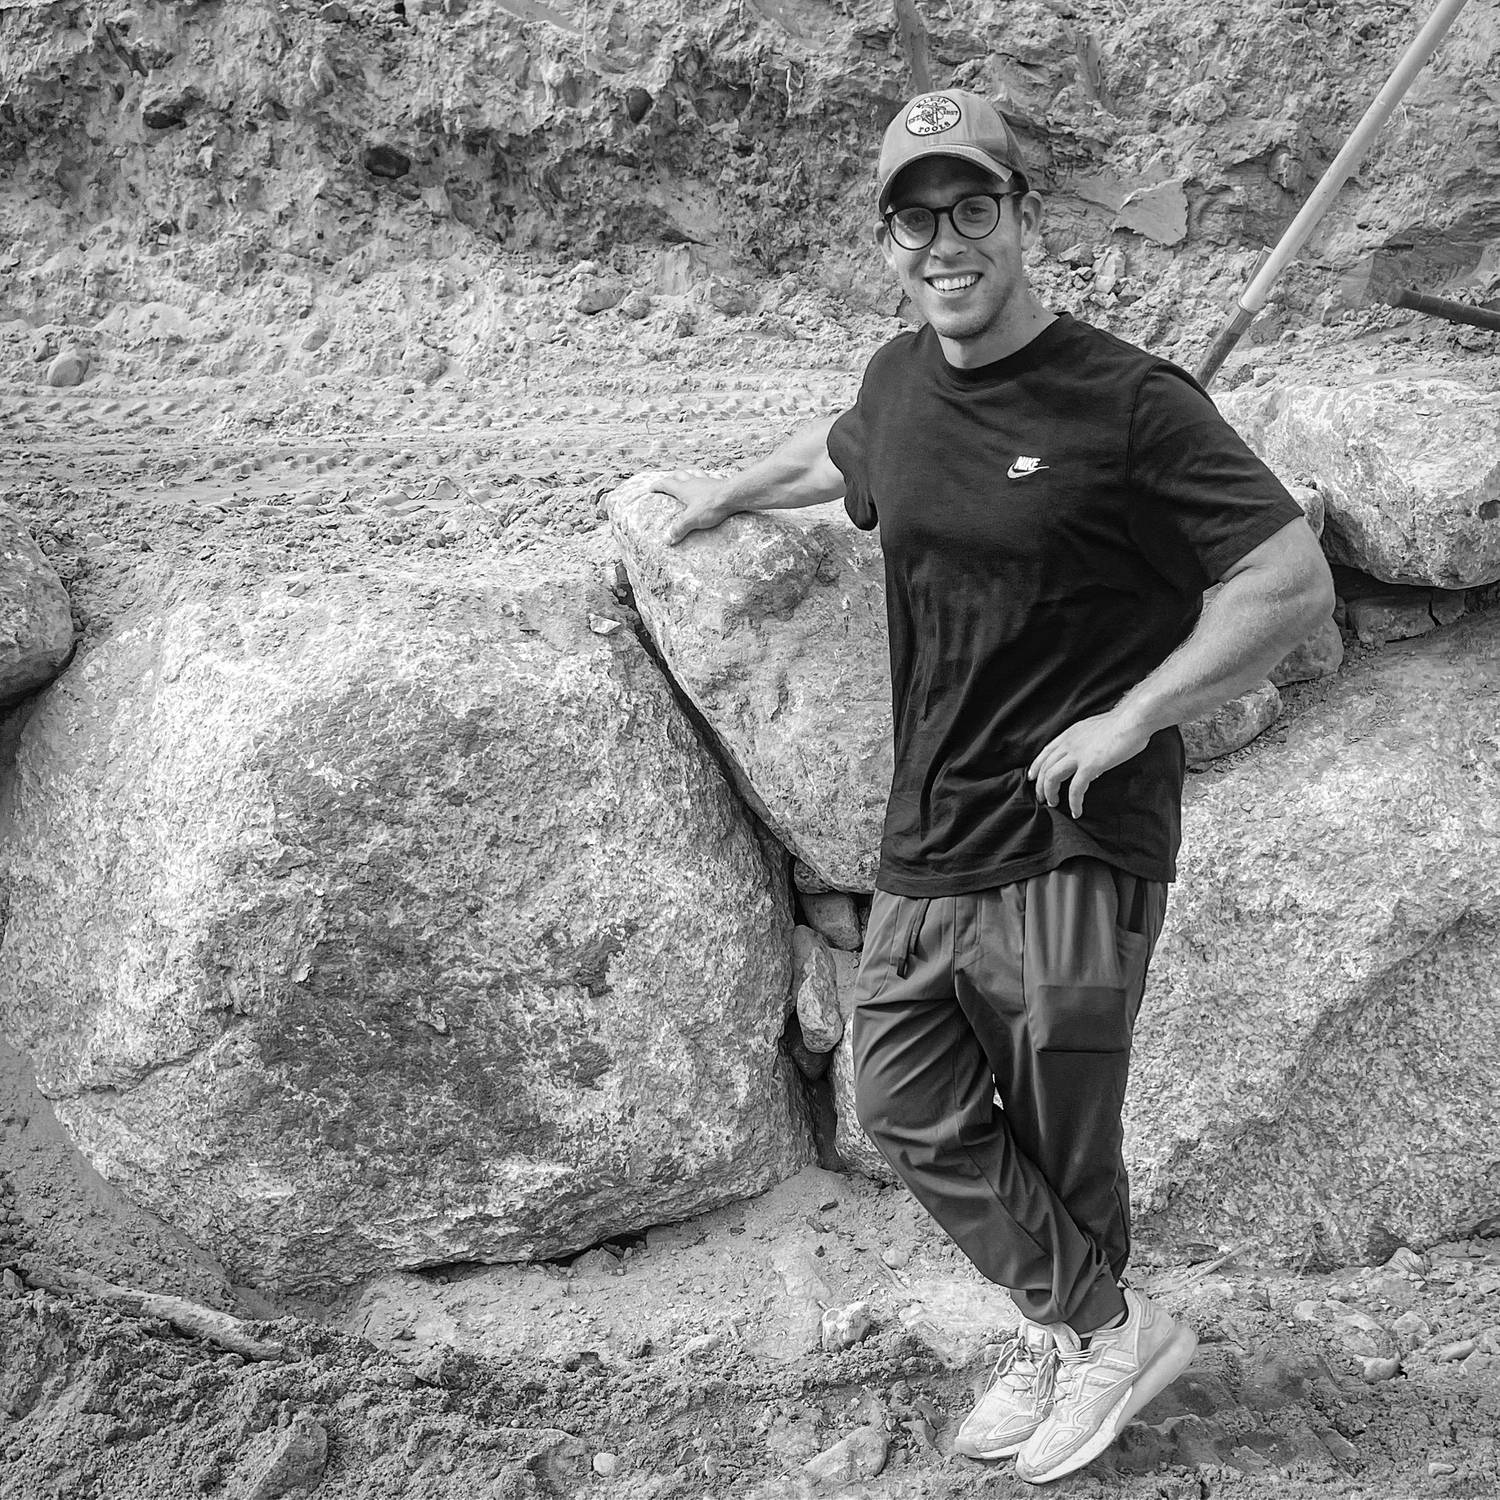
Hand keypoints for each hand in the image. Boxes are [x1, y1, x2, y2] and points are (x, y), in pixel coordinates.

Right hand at [652, 471, 739, 545]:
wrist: (734, 496)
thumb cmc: (712, 505)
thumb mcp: (691, 520)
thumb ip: (679, 529)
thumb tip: (667, 540)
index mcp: (683, 488)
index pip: (666, 484)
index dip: (657, 486)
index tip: (651, 488)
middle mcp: (694, 482)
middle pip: (679, 474)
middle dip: (672, 477)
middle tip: (668, 480)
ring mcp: (707, 481)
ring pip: (694, 473)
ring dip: (689, 474)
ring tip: (687, 477)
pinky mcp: (719, 483)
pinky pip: (710, 478)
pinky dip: (707, 479)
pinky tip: (710, 482)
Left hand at [1027, 708, 1151, 818]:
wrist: (1133, 719)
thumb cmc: (1123, 723)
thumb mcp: (1096, 730)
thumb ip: (1087, 744)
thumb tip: (1090, 762)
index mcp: (1070, 734)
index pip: (1046, 751)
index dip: (1037, 765)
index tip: (1032, 777)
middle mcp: (1069, 743)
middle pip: (1045, 767)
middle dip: (1040, 785)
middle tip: (1041, 798)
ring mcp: (1077, 755)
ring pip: (1052, 777)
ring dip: (1050, 793)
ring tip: (1053, 804)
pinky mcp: (1089, 766)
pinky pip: (1075, 789)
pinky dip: (1073, 802)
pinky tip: (1076, 811)